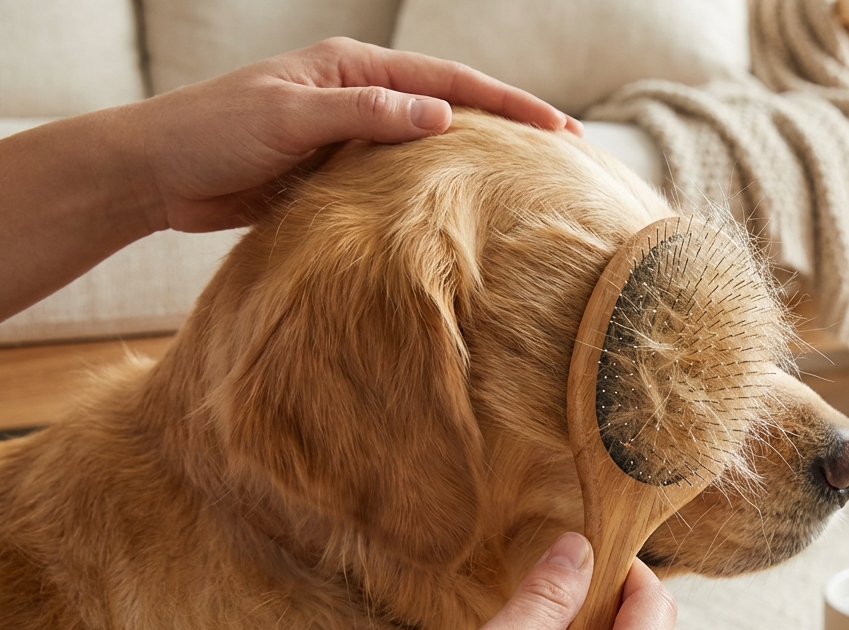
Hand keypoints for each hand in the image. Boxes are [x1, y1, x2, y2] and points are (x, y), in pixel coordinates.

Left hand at [134, 37, 582, 232]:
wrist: (154, 174)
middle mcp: (358, 96)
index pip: (449, 82)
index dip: (509, 104)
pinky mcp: (334, 173)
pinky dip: (431, 191)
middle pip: (449, 108)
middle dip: (507, 127)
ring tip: (527, 184)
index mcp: (353, 69)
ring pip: (427, 147)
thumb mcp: (291, 119)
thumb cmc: (211, 133)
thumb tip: (442, 117)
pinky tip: (458, 212)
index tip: (560, 128)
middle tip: (564, 152)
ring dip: (474, 161)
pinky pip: (396, 180)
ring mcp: (348, 135)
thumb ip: (366, 116)